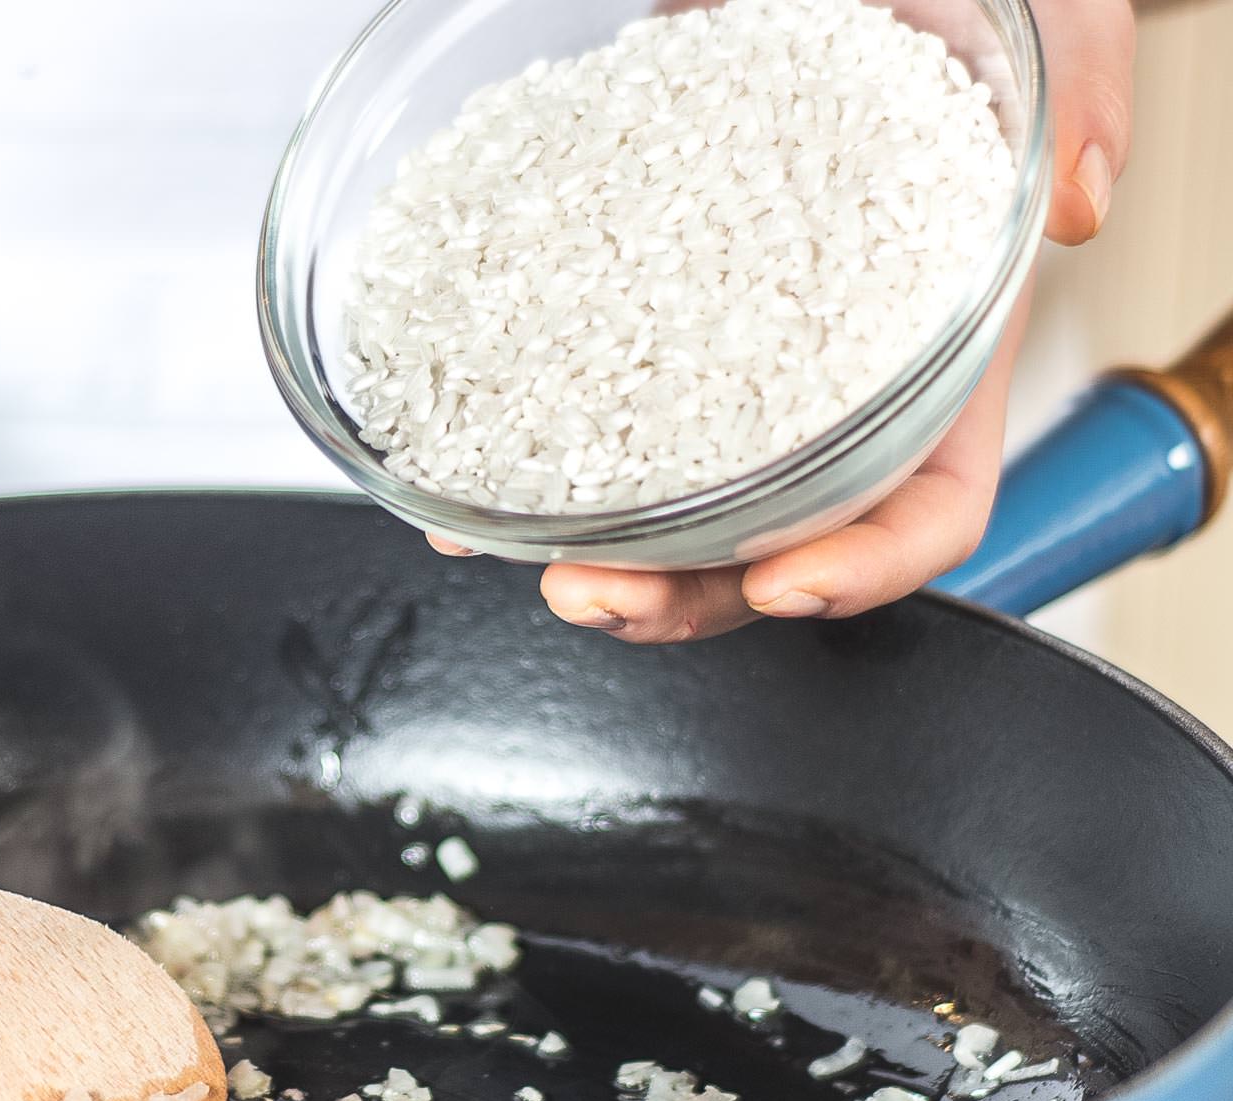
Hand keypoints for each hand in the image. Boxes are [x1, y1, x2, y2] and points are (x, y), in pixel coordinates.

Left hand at [434, 0, 1135, 643]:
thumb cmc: (927, 1)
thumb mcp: (1030, 20)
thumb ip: (1075, 90)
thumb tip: (1075, 196)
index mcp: (942, 353)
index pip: (930, 509)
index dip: (869, 568)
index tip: (789, 584)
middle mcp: (828, 385)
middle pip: (772, 543)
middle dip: (687, 594)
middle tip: (601, 594)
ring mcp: (724, 365)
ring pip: (672, 513)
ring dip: (602, 557)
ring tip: (530, 562)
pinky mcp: (634, 327)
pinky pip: (582, 420)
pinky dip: (527, 466)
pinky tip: (470, 486)